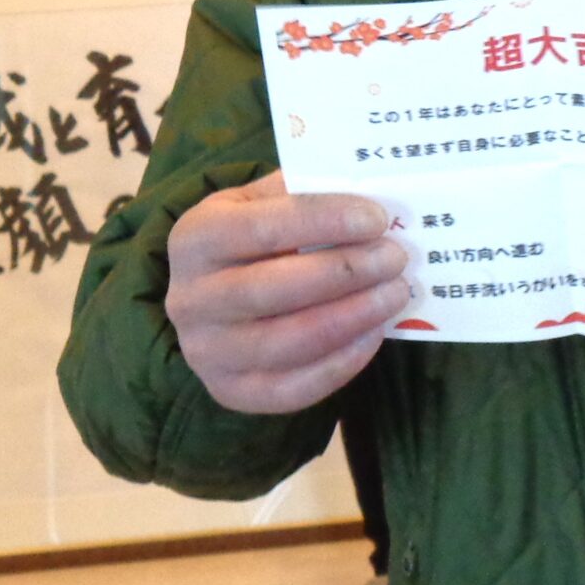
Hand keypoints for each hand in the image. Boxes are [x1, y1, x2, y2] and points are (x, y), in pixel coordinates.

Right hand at [164, 172, 409, 413]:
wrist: (207, 304)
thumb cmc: (243, 244)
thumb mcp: (253, 205)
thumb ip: (297, 195)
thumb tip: (365, 192)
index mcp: (193, 239)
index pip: (261, 228)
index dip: (322, 222)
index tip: (376, 218)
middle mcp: (189, 299)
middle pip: (273, 288)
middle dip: (345, 272)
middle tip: (395, 258)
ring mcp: (206, 352)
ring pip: (287, 342)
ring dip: (352, 317)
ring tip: (394, 294)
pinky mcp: (230, 392)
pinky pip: (293, 388)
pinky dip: (341, 364)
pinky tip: (373, 334)